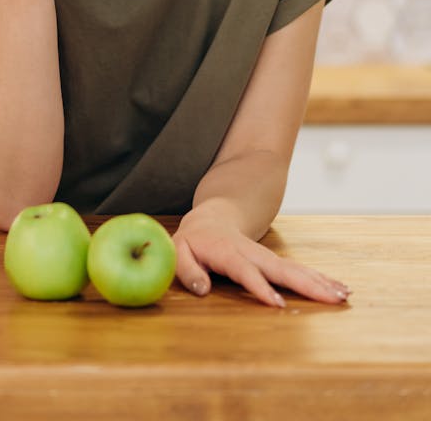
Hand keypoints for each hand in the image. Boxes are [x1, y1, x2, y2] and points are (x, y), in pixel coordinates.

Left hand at [173, 209, 350, 307]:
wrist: (212, 218)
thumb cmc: (194, 240)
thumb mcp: (179, 251)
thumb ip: (187, 270)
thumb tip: (203, 290)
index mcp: (227, 252)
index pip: (245, 270)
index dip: (260, 286)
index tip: (278, 303)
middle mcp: (251, 253)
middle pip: (280, 268)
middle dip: (305, 284)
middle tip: (330, 298)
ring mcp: (265, 256)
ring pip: (293, 269)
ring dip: (318, 281)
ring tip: (342, 295)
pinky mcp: (274, 261)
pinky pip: (297, 271)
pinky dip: (318, 279)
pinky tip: (337, 289)